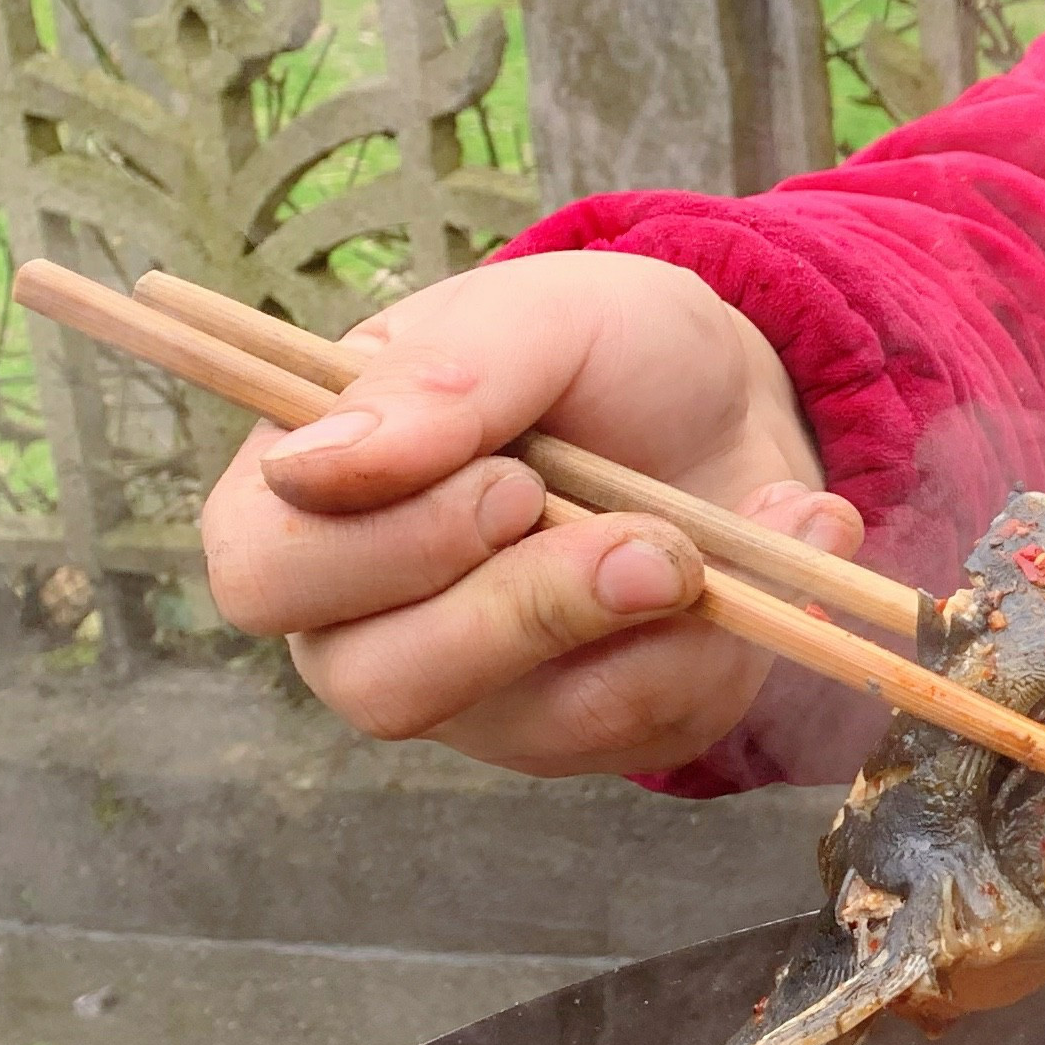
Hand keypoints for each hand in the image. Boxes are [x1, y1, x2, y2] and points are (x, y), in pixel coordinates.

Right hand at [197, 252, 854, 777]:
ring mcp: (475, 692)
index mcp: (304, 503)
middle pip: (381, 683)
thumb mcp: (535, 316)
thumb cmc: (599, 349)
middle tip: (640, 534)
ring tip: (711, 538)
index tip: (510, 480)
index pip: (268, 574)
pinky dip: (726, 638)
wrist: (730, 400)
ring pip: (526, 721)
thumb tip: (315, 465)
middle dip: (529, 608)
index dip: (382, 548)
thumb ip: (434, 377)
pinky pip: (644, 725)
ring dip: (647, 630)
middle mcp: (364, 620)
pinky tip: (776, 543)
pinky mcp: (589, 727)